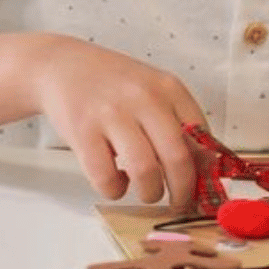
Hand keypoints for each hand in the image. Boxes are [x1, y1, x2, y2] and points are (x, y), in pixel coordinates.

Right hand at [29, 35, 204, 204]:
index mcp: (169, 88)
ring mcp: (112, 114)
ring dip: (150, 193)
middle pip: (178, 158)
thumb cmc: (114, 85)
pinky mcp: (83, 131)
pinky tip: (116, 180)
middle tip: (179, 202)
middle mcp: (144, 98)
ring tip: (146, 190)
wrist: (62, 65)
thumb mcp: (153, 90)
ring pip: (146, 171)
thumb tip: (205, 169)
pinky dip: (115, 190)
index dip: (207, 170)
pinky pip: (107, 178)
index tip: (205, 188)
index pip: (203, 136)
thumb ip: (178, 122)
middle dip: (183, 192)